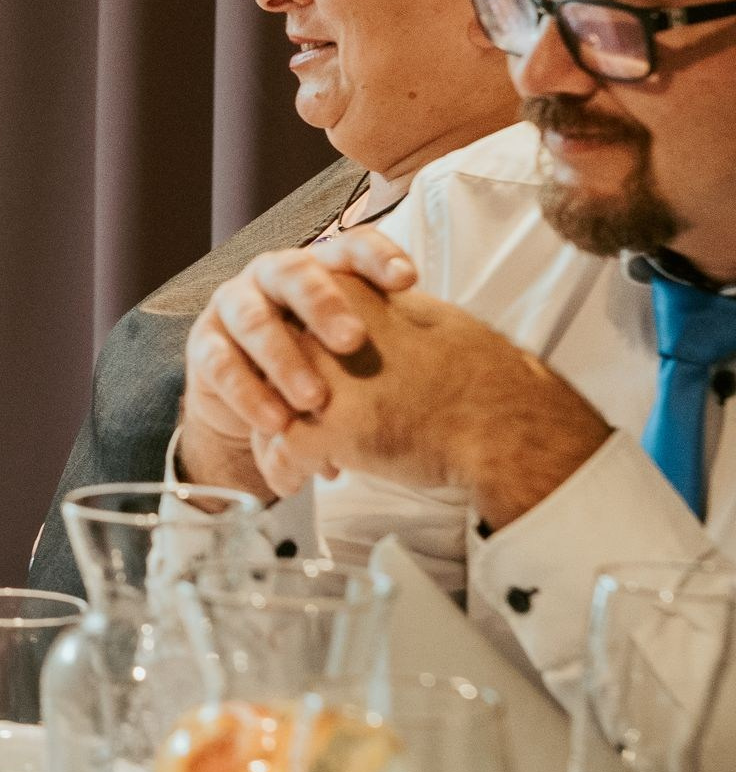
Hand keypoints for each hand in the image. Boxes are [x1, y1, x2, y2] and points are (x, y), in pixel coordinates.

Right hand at [179, 230, 419, 496]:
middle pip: (295, 273)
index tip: (409, 282)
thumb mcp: (360, 357)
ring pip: (253, 318)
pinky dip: (249, 393)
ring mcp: (234, 306)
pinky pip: (221, 363)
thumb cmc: (328, 370)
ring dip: (282, 358)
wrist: (261, 405)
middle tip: (352, 342)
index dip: (377, 258)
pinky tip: (276, 422)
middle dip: (323, 304)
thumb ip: (389, 348)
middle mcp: (273, 276)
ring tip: (312, 400)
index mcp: (321, 268)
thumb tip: (460, 366)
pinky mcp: (205, 345)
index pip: (349, 247)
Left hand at [261, 282, 610, 524]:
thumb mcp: (417, 318)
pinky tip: (292, 482)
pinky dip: (282, 472)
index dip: (295, 360)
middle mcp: (322, 325)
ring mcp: (320, 374)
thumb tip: (352, 327)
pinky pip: (279, 453)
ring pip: (268, 411)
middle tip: (293, 426)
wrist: (503, 423)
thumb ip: (371, 316)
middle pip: (272, 367)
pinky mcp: (324, 424)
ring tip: (291, 460)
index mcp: (344, 289)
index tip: (307, 387)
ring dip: (276, 440)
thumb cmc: (475, 376)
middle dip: (279, 402)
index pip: (289, 323)